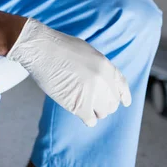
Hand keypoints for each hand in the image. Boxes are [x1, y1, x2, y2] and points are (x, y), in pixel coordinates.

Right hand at [6, 17, 131, 126]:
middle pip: (112, 102)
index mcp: (106, 65)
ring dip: (94, 110)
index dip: (123, 95)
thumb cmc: (59, 46)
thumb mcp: (87, 51)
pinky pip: (90, 120)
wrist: (41, 49)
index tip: (124, 102)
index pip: (121, 85)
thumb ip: (99, 67)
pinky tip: (77, 108)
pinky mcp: (79, 105)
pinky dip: (86, 117)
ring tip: (82, 101)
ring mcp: (92, 93)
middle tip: (92, 100)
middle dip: (104, 102)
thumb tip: (103, 83)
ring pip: (103, 113)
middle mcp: (103, 80)